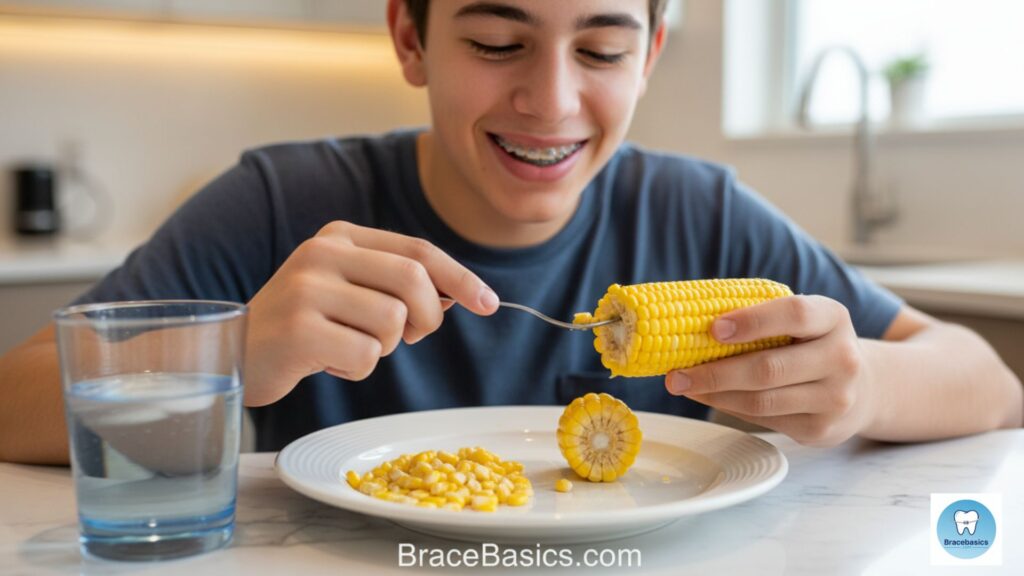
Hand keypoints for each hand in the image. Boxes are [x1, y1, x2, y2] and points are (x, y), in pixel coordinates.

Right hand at [243, 221, 498, 405]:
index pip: (418, 250)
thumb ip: (395, 286)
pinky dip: (356, 370)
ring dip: (384, 348)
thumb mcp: (347, 291)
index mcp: (340, 236)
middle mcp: (323, 253)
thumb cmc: (302, 325)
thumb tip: (459, 295)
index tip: (490, 303)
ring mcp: (308, 289)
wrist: (230, 352)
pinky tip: (326, 363)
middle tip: (410, 337)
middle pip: (414, 281)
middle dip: (428, 317)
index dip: (461, 277)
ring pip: (393, 322)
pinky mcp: (299, 329)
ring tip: (348, 347)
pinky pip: (365, 357)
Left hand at [664, 295, 876, 446]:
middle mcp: (842, 358)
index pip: (794, 314)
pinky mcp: (821, 430)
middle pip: (769, 368)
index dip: (752, 321)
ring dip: (715, 394)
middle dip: (715, 372)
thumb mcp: (803, 323)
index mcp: (833, 318)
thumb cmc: (812, 345)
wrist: (864, 387)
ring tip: (684, 386)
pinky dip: (730, 408)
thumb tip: (692, 328)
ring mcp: (835, 398)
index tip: (712, 328)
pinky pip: (764, 420)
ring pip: (762, 401)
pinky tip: (710, 397)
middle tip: (676, 373)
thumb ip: (763, 320)